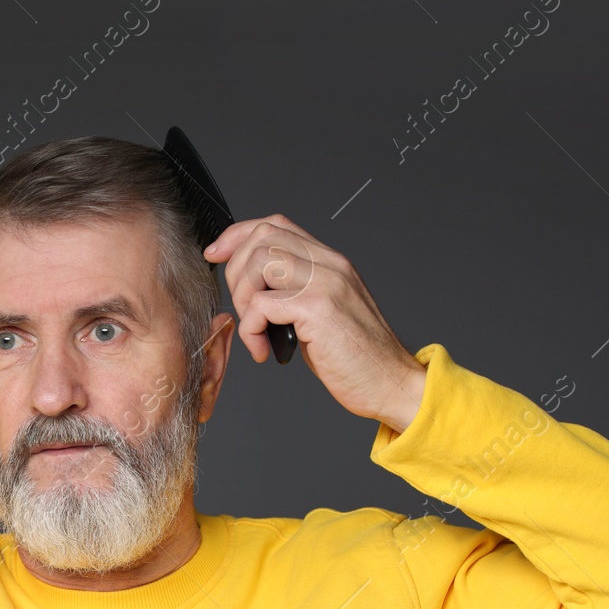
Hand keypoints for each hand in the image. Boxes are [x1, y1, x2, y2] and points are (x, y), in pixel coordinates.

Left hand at [203, 214, 426, 431]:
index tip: (217, 255)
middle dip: (235, 271)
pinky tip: (263, 350)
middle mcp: (330, 265)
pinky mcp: (318, 309)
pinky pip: (262, 304)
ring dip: (243, 297)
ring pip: (260, 262)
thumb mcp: (325, 314)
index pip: (276, 225)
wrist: (391, 383)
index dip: (238, 235)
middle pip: (263, 237)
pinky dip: (250, 329)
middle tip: (242, 308)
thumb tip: (256, 289)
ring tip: (254, 329)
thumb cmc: (358, 358)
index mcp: (331, 262)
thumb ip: (297, 293)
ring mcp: (326, 284)